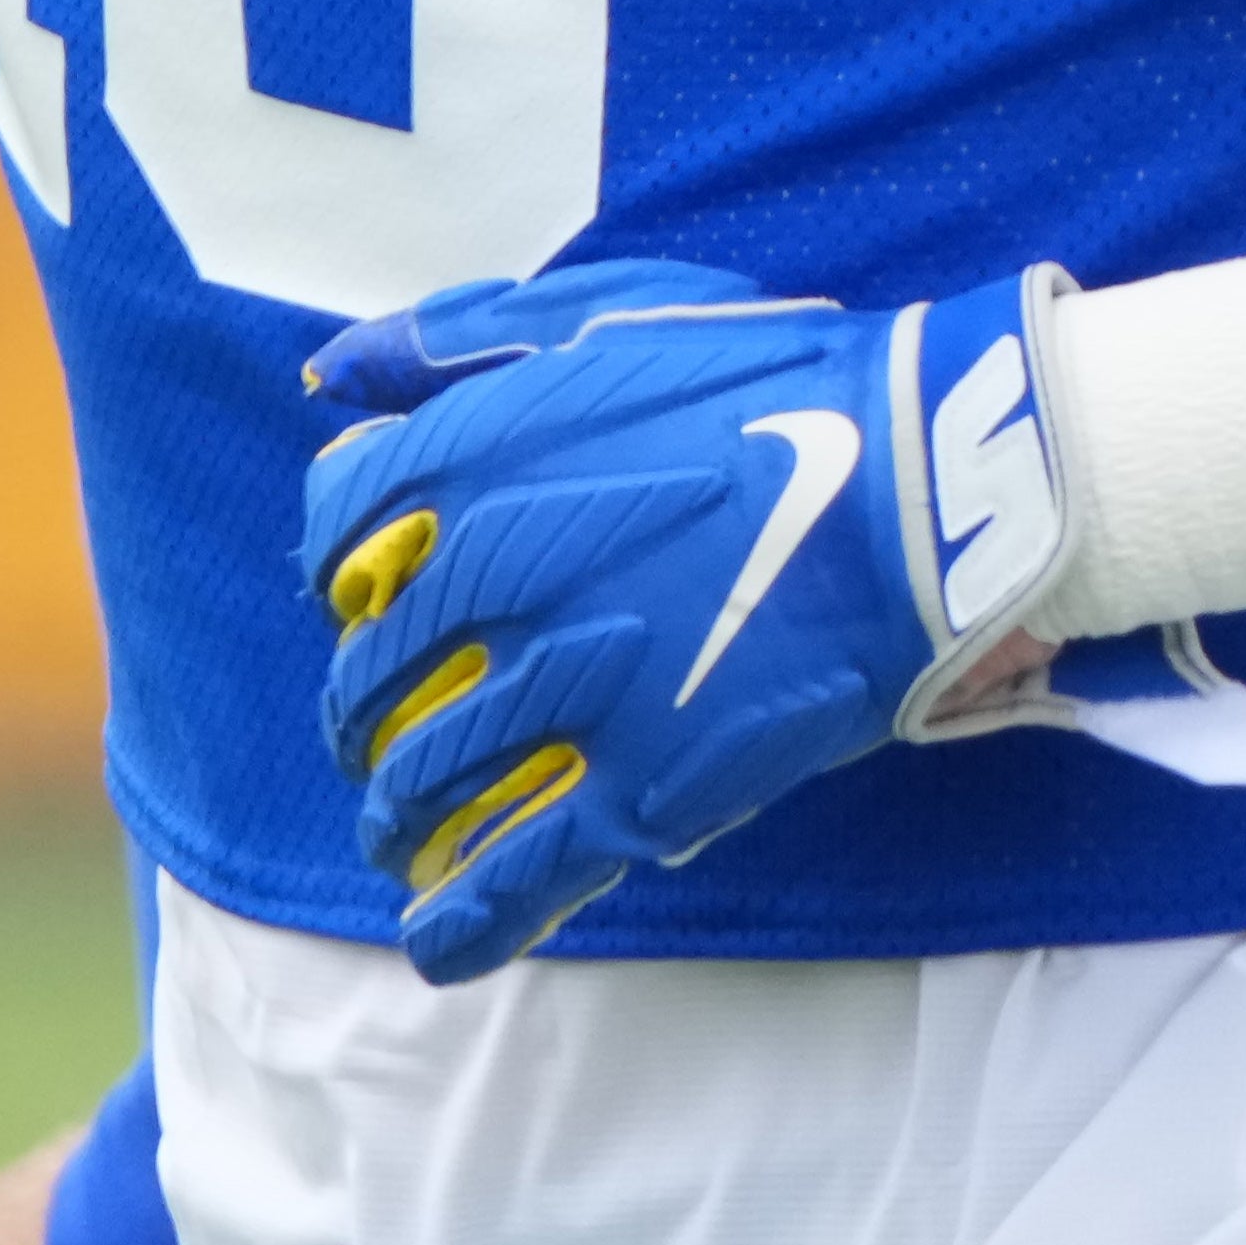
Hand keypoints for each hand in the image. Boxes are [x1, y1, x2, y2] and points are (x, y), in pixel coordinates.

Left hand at [297, 252, 1070, 982]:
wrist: (913, 480)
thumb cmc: (765, 378)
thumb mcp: (599, 310)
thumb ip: (452, 341)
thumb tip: (333, 375)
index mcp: (464, 462)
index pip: (334, 539)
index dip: (347, 576)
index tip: (374, 596)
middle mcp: (484, 585)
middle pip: (363, 678)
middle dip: (362, 712)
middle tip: (383, 729)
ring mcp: (558, 698)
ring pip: (417, 786)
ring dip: (394, 815)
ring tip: (403, 827)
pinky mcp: (635, 795)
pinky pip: (510, 882)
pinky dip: (459, 922)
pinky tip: (438, 934)